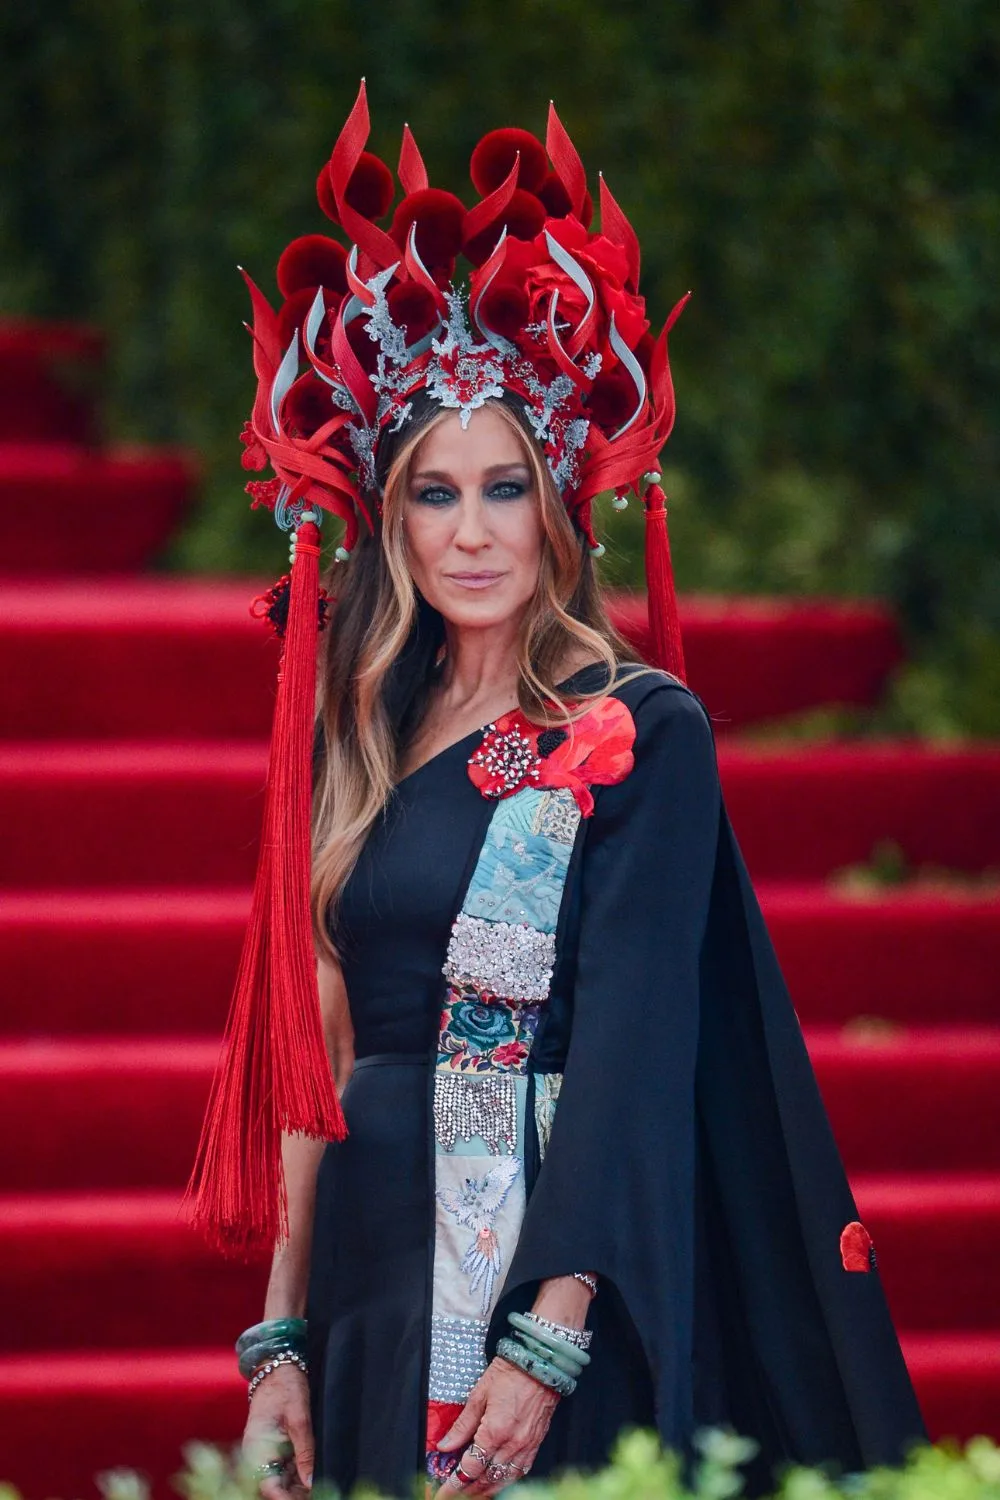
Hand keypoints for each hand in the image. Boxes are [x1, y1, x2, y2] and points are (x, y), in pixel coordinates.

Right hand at [242, 1365, 313, 1498]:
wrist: (278, 1366)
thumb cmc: (286, 1387)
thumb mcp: (299, 1418)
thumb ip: (305, 1451)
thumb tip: (310, 1482)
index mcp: (256, 1449)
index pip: (268, 1487)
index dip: (286, 1499)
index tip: (307, 1499)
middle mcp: (258, 1455)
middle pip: (276, 1486)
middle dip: (295, 1494)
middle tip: (321, 1493)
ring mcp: (266, 1452)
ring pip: (282, 1480)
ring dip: (299, 1487)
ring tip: (322, 1488)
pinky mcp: (275, 1448)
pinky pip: (286, 1469)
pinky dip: (299, 1475)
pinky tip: (315, 1477)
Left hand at [436, 1356, 559, 1494]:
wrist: (540, 1363)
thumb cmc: (510, 1373)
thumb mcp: (479, 1395)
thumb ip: (462, 1425)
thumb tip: (445, 1445)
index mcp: (494, 1432)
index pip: (470, 1469)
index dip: (454, 1485)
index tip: (443, 1493)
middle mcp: (511, 1444)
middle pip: (486, 1480)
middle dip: (468, 1492)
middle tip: (454, 1495)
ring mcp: (526, 1447)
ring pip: (504, 1482)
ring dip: (486, 1491)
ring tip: (473, 1494)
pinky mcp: (536, 1444)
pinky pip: (520, 1473)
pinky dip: (506, 1482)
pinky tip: (498, 1482)